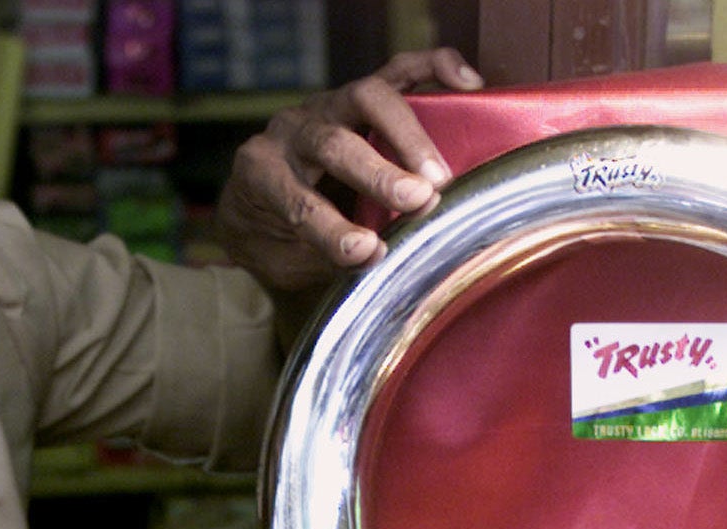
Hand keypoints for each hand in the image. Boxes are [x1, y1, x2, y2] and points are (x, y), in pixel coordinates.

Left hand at [215, 48, 483, 297]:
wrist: (259, 206)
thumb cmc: (276, 238)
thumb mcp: (283, 261)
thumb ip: (322, 258)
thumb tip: (377, 257)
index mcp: (261, 173)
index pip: (294, 198)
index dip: (330, 227)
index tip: (367, 251)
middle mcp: (290, 131)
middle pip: (332, 142)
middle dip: (377, 173)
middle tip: (419, 201)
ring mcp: (326, 106)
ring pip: (366, 98)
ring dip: (408, 136)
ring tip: (441, 176)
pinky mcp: (360, 95)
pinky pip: (398, 70)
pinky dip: (434, 68)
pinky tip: (467, 82)